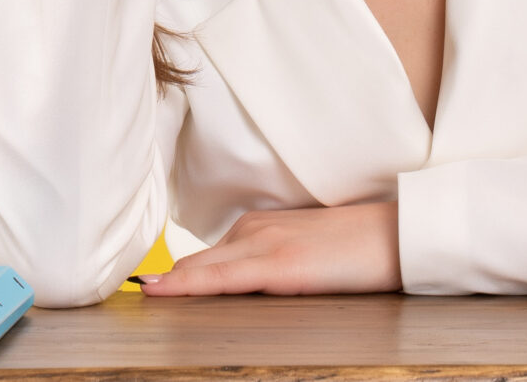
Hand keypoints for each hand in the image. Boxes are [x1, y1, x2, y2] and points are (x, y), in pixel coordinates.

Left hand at [138, 203, 399, 295]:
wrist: (399, 235)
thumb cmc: (361, 247)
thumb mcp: (308, 252)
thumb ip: (272, 262)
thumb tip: (245, 285)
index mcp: (261, 226)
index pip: (208, 258)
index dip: (176, 278)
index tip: (145, 290)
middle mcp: (255, 229)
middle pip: (197, 263)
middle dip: (165, 283)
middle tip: (127, 298)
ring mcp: (265, 244)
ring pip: (202, 269)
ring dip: (172, 286)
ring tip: (136, 299)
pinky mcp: (279, 265)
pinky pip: (222, 278)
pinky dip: (188, 285)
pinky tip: (162, 292)